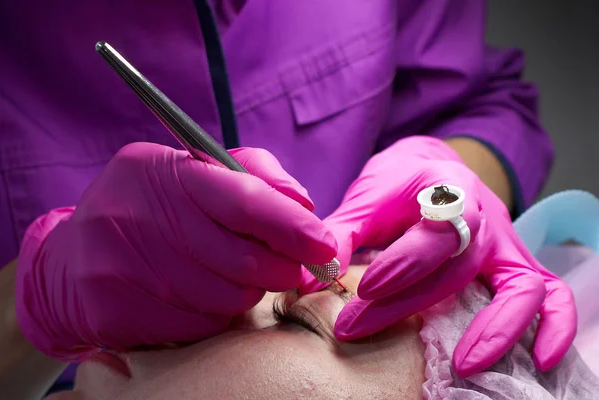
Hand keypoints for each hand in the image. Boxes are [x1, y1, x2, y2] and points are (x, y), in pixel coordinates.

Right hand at [16, 142, 335, 361]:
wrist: (71, 259)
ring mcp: (121, 267)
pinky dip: (214, 315)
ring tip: (231, 274)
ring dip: (246, 291)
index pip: (242, 200)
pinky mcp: (115, 311)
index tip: (324, 245)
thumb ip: (254, 175)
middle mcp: (136, 216)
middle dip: (279, 267)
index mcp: (164, 171)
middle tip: (288, 266)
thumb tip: (303, 205)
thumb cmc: (153, 208)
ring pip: (226, 298)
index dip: (291, 226)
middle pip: (241, 259)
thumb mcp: (194, 173)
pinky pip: (199, 326)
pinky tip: (199, 296)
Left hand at [300, 137, 575, 376]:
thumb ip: (340, 233)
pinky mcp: (518, 264)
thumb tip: (311, 275)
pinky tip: (539, 360)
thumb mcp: (366, 200)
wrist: (433, 168)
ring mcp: (506, 243)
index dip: (401, 265)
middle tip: (355, 329)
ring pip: (519, 286)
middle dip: (407, 306)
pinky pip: (553, 294)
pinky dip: (554, 327)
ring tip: (462, 367)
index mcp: (445, 190)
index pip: (433, 234)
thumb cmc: (397, 186)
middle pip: (459, 269)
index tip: (363, 290)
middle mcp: (484, 217)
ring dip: (497, 329)